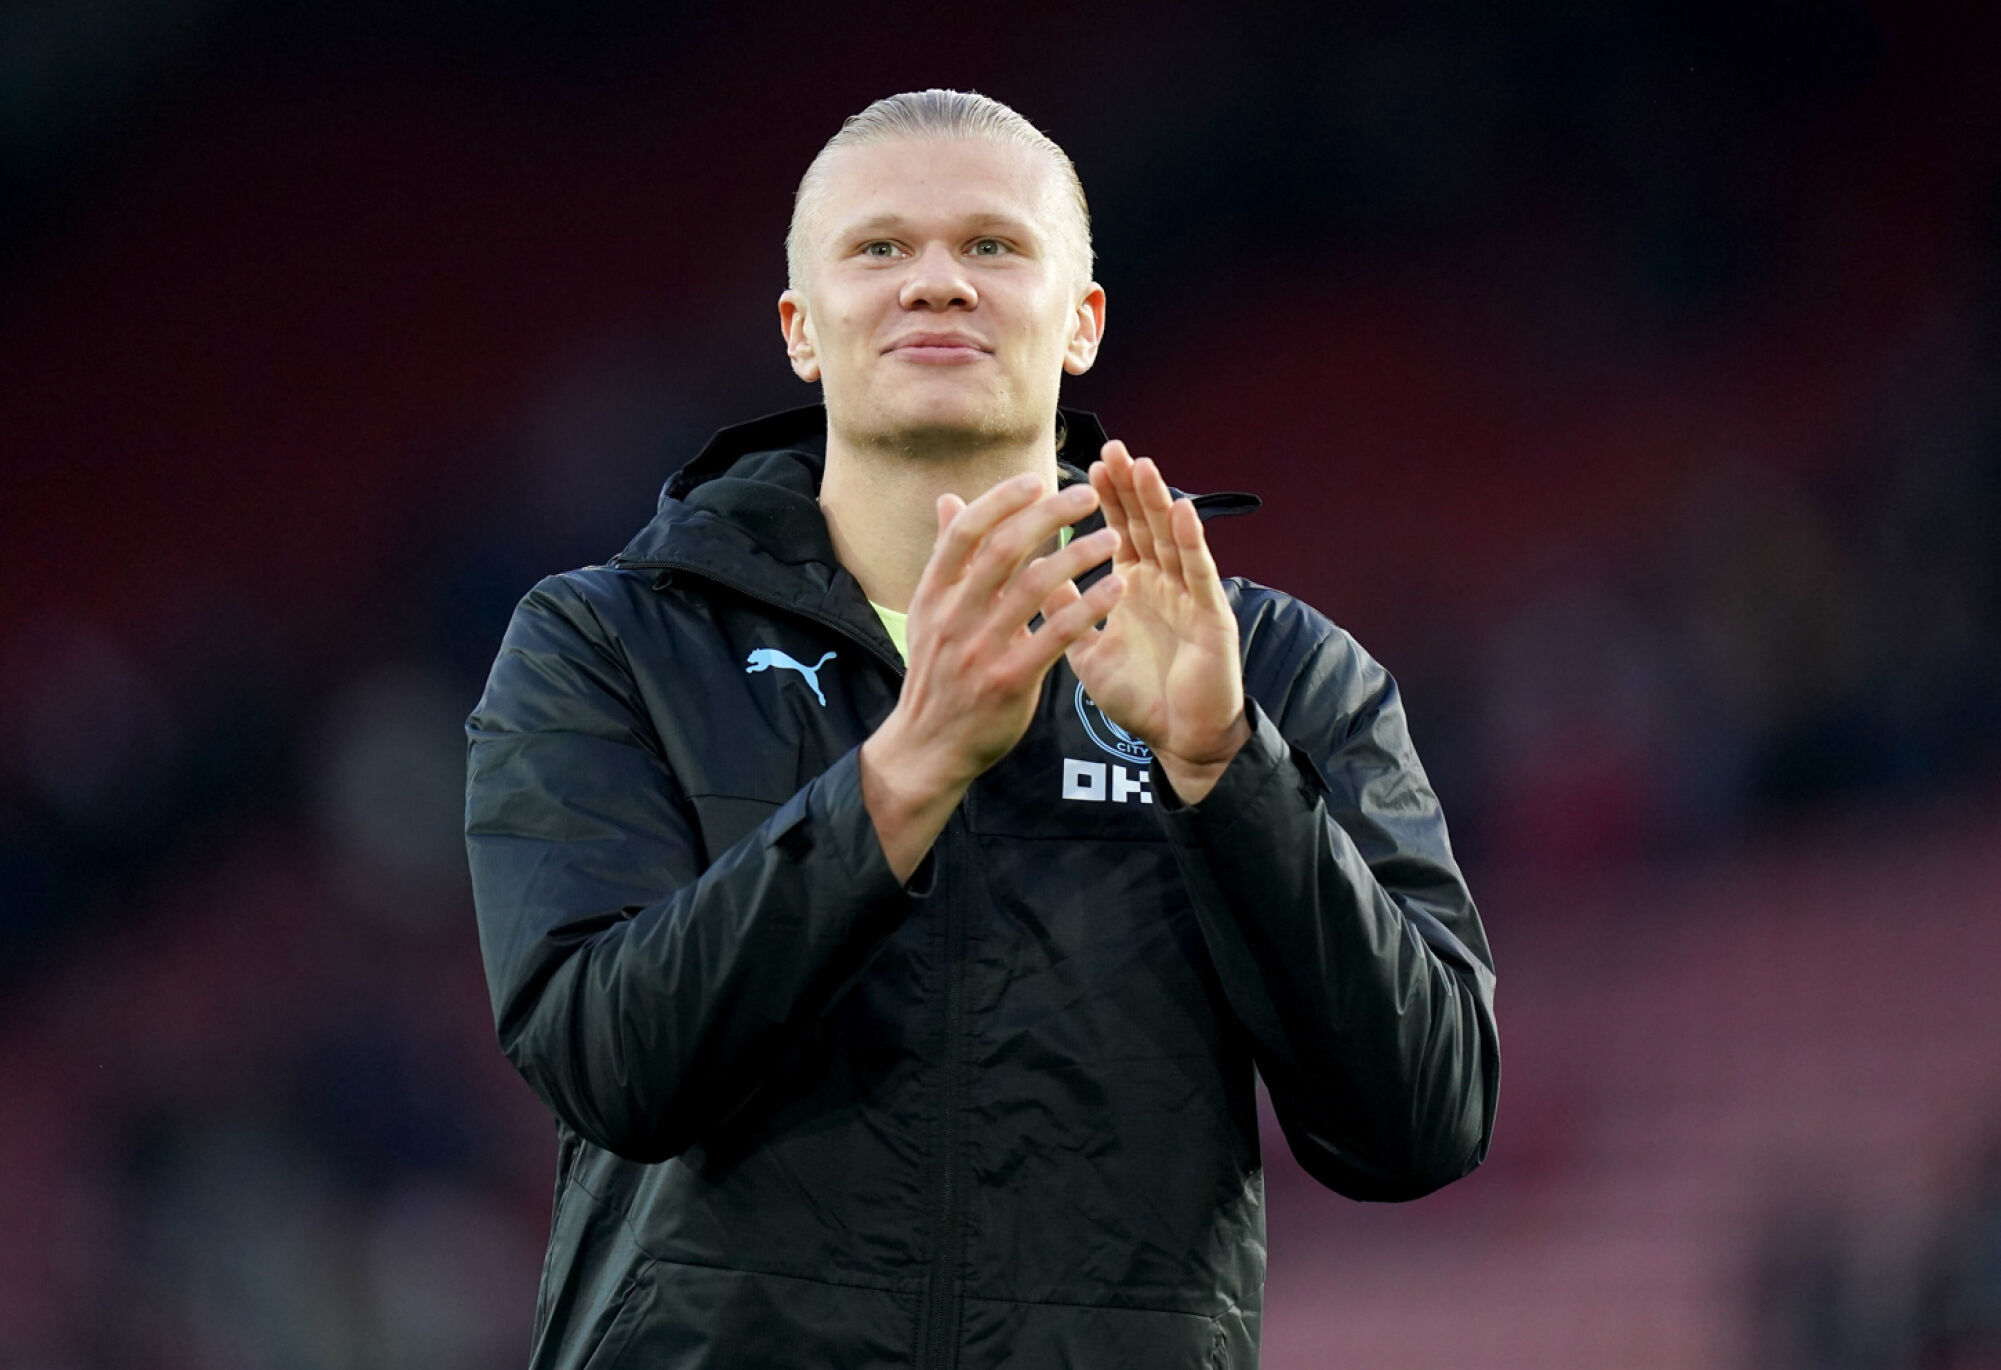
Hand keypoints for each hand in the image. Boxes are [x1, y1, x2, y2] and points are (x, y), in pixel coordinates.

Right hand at [861, 473, 1124, 879]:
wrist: (928, 746)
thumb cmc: (938, 673)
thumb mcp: (929, 612)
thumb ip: (946, 558)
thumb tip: (948, 499)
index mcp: (934, 593)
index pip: (965, 532)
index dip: (1001, 500)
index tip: (1036, 480)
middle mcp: (955, 616)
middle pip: (1005, 550)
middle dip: (1050, 515)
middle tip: (1088, 496)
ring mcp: (982, 649)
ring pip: (1035, 587)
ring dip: (1078, 556)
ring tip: (1111, 539)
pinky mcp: (1011, 680)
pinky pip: (1056, 635)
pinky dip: (1088, 607)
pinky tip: (1114, 589)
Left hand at [1055, 441, 1248, 803]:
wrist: (1176, 739)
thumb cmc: (1138, 695)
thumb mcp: (1086, 650)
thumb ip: (1063, 610)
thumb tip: (1029, 575)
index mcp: (1133, 586)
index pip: (1119, 531)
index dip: (1106, 498)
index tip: (1087, 464)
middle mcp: (1163, 583)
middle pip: (1145, 524)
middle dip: (1129, 487)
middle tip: (1112, 449)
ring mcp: (1190, 596)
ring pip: (1172, 539)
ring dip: (1157, 502)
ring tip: (1141, 466)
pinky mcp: (1212, 617)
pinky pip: (1199, 573)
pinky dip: (1190, 542)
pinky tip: (1180, 511)